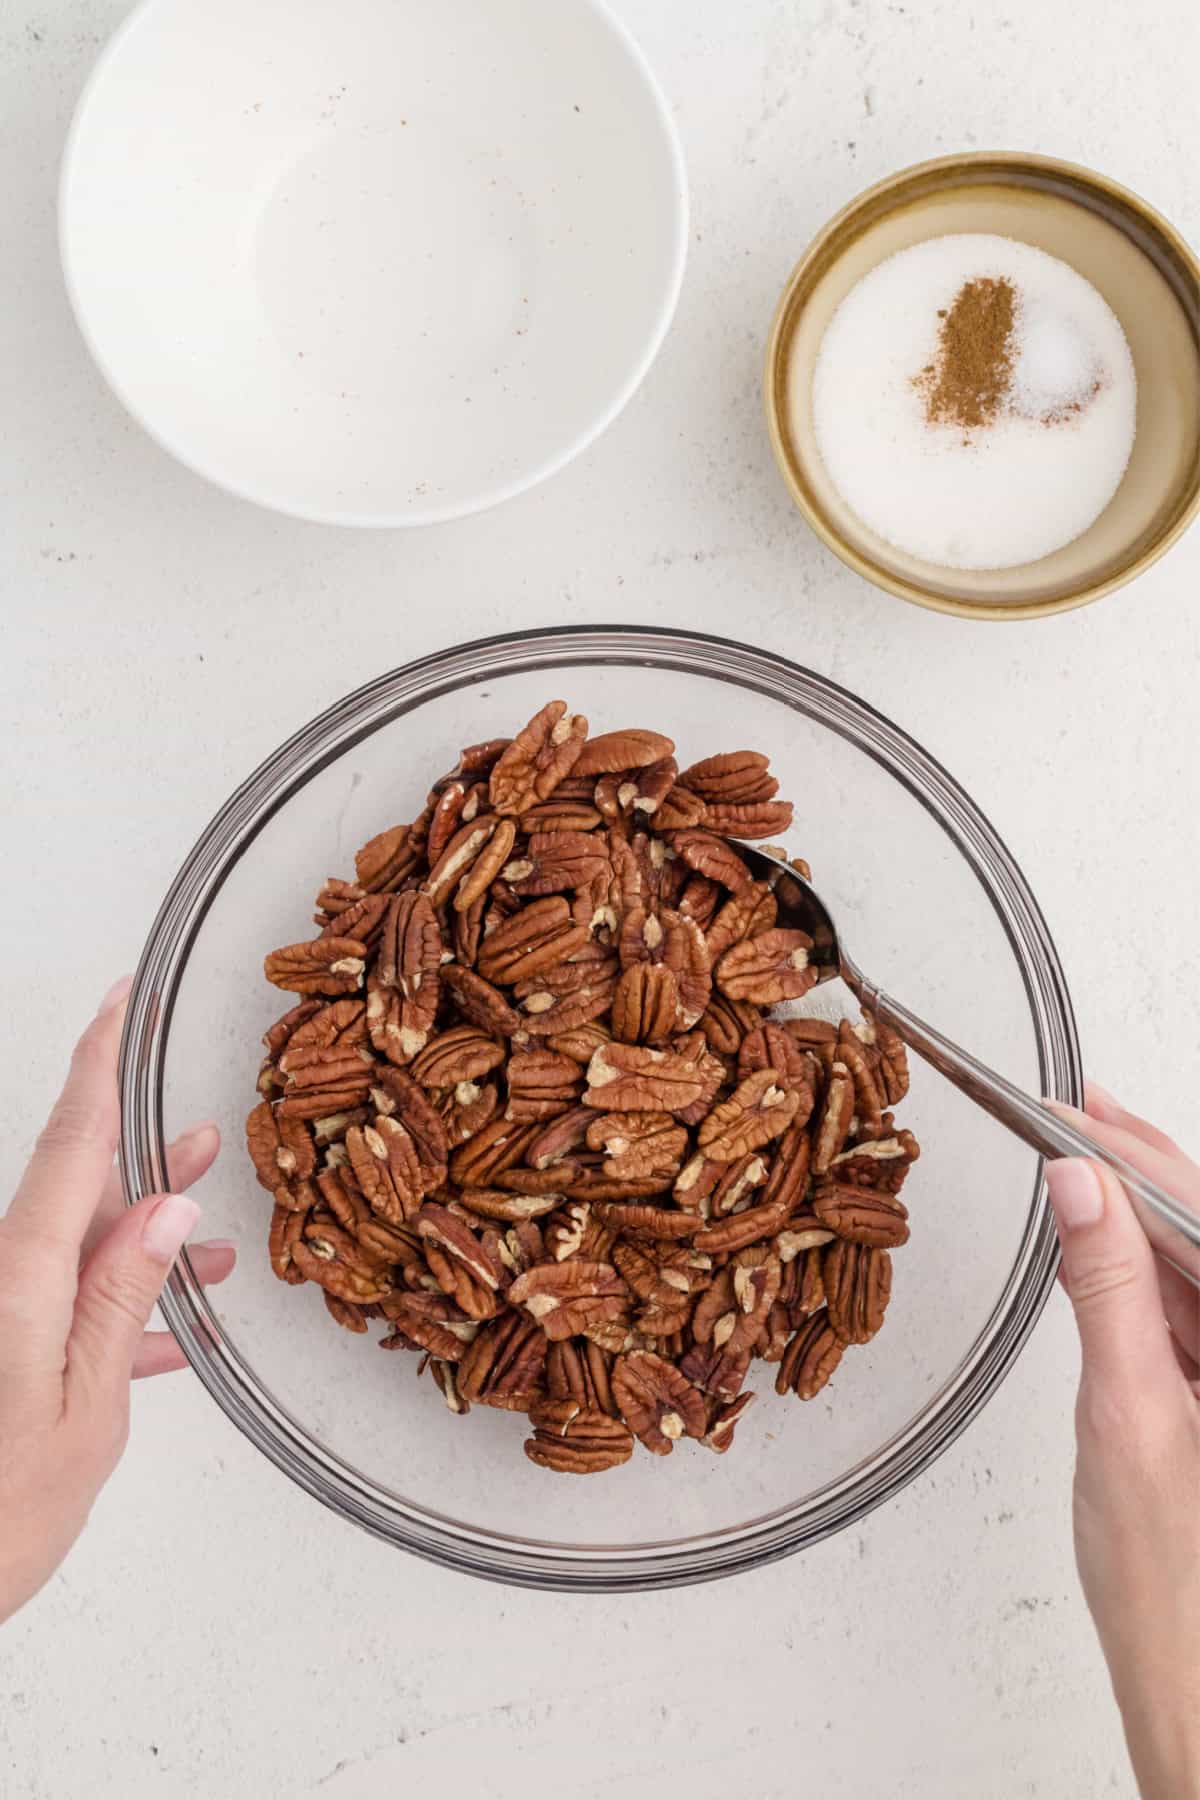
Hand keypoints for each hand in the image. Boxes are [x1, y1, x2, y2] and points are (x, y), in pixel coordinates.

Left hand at [0, 977, 234, 1625]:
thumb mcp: (83, 1408)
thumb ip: (121, 1298)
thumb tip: (164, 1207)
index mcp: (20, 1277)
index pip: (67, 1141)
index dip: (96, 1064)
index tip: (118, 1004)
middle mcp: (1, 1281)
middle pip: (75, 1188)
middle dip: (145, 1163)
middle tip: (201, 1135)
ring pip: (74, 1248)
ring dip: (141, 1247)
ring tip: (207, 1251)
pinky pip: (56, 1302)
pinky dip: (110, 1310)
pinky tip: (158, 1341)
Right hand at [1046, 1085, 1199, 1799]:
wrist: (1189, 1676)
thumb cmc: (1173, 1582)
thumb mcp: (1128, 1413)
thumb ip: (1107, 1290)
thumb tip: (1081, 1189)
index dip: (1143, 1160)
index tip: (1080, 1118)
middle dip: (1145, 1167)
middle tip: (1078, 1113)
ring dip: (1140, 1209)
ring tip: (1081, 1152)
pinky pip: (1190, 1307)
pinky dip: (1141, 1267)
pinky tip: (1100, 1235)